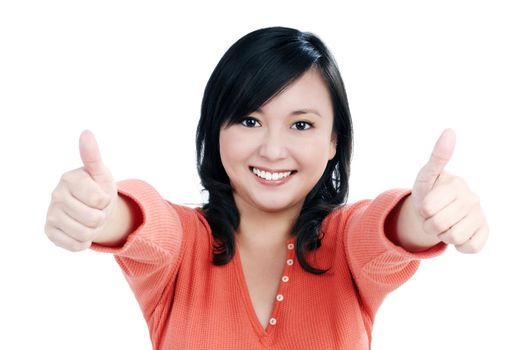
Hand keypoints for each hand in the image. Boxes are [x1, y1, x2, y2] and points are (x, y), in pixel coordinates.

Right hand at [45, 130, 117, 250]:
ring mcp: (51, 214)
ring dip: (94, 230)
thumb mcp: (101, 173)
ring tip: (89, 220)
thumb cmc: (99, 188)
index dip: (106, 200)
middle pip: (93, 219)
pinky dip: (84, 242)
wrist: (94, 209)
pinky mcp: (50, 232)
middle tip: (96, 209)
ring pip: (85, 234)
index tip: (100, 195)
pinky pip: (76, 246)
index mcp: (69, 178)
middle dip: (101, 217)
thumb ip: (93, 155)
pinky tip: (80, 230)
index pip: (99, 199)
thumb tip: (86, 132)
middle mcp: (56, 195)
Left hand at [410, 129, 488, 252]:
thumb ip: (437, 157)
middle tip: (432, 216)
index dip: (421, 210)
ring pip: (453, 238)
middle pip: (438, 224)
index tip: (425, 203)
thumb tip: (450, 131)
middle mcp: (472, 198)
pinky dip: (459, 246)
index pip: (426, 208)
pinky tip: (457, 234)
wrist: (437, 212)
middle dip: (429, 224)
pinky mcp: (485, 231)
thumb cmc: (429, 192)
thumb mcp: (426, 176)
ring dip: (442, 235)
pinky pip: (470, 248)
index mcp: (456, 184)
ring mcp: (480, 215)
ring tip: (443, 224)